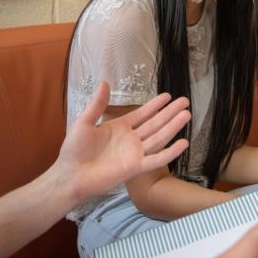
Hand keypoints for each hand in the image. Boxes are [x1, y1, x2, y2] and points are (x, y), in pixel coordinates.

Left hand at [58, 82, 190, 204]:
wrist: (70, 175)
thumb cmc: (74, 150)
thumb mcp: (84, 122)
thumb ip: (97, 104)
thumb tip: (104, 82)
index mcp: (119, 127)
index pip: (142, 114)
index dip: (155, 105)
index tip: (168, 96)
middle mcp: (130, 139)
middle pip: (155, 123)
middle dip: (170, 112)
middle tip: (185, 101)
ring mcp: (134, 153)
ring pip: (159, 137)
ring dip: (173, 126)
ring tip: (187, 115)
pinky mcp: (135, 167)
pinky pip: (156, 158)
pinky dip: (170, 152)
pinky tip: (183, 143)